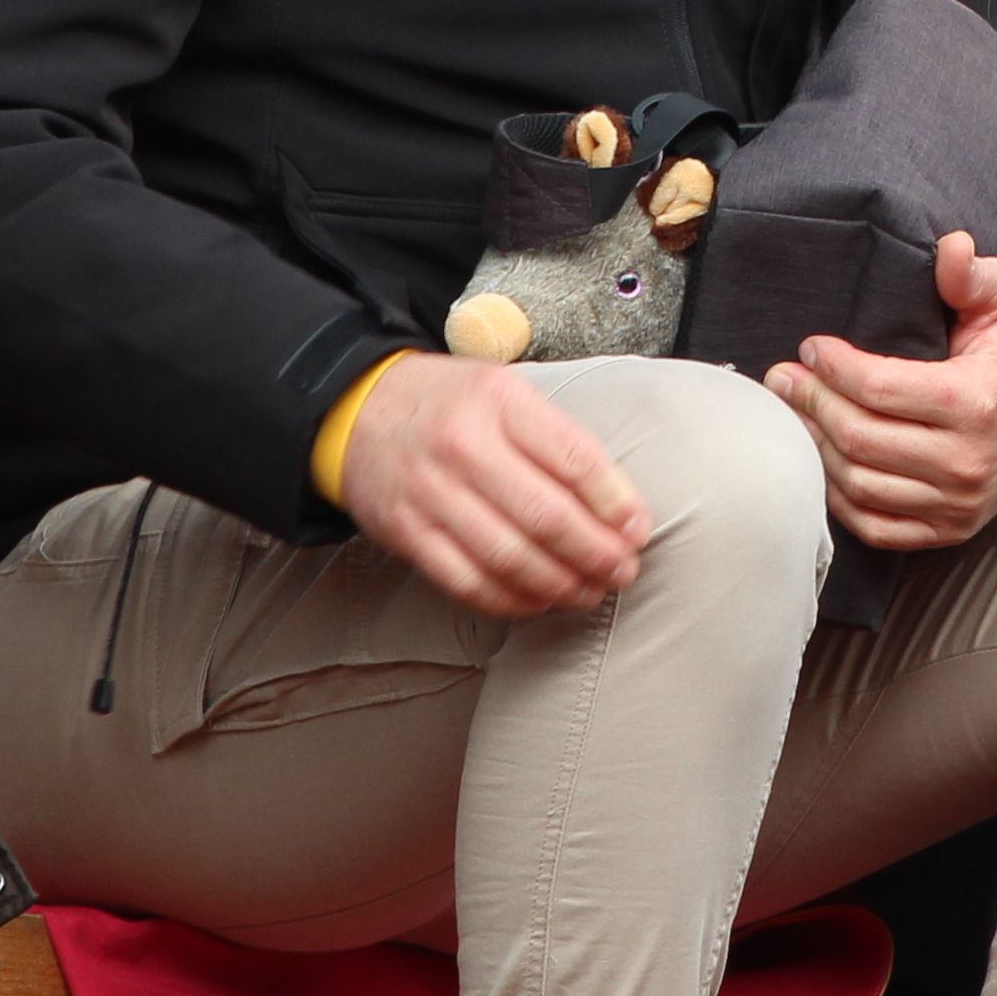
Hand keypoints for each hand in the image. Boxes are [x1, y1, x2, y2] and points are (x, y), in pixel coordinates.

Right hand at [336, 352, 653, 618]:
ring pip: (509, 556)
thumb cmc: (451, 405)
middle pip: (546, 516)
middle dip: (596, 554)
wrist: (357, 410)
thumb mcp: (506, 394)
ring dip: (559, 584)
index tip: (639, 532)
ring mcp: (430, 492)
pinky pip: (467, 581)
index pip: (575, 458)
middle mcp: (464, 445)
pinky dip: (510, 600)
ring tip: (588, 592)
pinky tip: (538, 601)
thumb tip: (620, 510)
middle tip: (624, 572)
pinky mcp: (406, 532)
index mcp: (501, 401)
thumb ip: (558, 442)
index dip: (616, 504)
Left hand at [765, 237, 996, 550]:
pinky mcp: (951, 529)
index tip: (812, 346)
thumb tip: (949, 246)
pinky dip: (840, 498)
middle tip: (783, 378)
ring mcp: (960, 504)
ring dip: (816, 448)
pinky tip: (824, 459)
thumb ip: (972, 274)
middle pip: (860, 440)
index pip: (880, 390)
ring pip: (860, 485)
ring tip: (796, 413)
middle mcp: (969, 462)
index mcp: (978, 402)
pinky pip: (876, 526)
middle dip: (811, 405)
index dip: (834, 367)